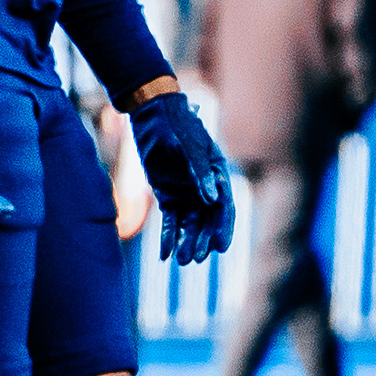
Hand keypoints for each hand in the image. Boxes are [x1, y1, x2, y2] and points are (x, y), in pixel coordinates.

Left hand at [129, 89, 234, 265]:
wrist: (151, 114)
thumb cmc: (175, 125)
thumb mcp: (187, 146)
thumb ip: (200, 172)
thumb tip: (212, 199)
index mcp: (217, 175)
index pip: (224, 207)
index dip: (223, 228)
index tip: (219, 247)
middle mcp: (205, 188)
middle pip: (207, 221)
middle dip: (202, 240)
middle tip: (195, 259)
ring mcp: (187, 194)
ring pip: (190, 225)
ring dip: (187, 242)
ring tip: (181, 261)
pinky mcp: (168, 197)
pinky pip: (170, 222)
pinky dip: (168, 238)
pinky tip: (164, 255)